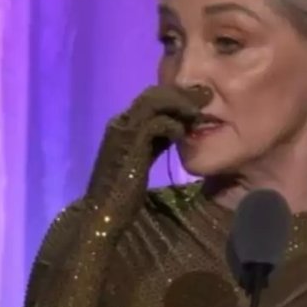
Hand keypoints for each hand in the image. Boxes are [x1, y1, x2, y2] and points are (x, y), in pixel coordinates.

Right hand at [85, 84, 210, 203]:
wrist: (103, 212)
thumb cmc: (121, 194)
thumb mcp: (141, 161)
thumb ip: (154, 145)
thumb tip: (177, 134)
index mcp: (123, 126)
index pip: (151, 102)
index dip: (174, 99)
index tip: (197, 102)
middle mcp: (121, 122)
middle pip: (153, 95)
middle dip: (180, 94)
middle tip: (204, 97)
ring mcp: (124, 130)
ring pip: (155, 102)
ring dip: (179, 104)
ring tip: (198, 110)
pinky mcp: (131, 142)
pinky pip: (157, 123)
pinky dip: (173, 125)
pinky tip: (183, 133)